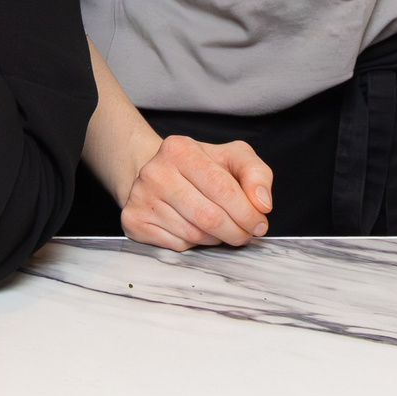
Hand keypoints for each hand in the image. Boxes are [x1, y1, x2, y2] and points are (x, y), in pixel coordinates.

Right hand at [118, 134, 274, 250]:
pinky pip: (177, 245)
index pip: (223, 189)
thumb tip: (262, 204)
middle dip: (236, 231)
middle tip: (247, 234)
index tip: (260, 223)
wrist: (157, 173)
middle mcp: (155, 172)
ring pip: (194, 235)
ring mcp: (141, 197)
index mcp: (180, 149)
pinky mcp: (133, 221)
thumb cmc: (200, 167)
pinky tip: (199, 231)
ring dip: (218, 239)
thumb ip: (256, 174)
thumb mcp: (232, 157)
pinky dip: (196, 245)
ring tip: (225, 230)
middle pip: (209, 216)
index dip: (248, 212)